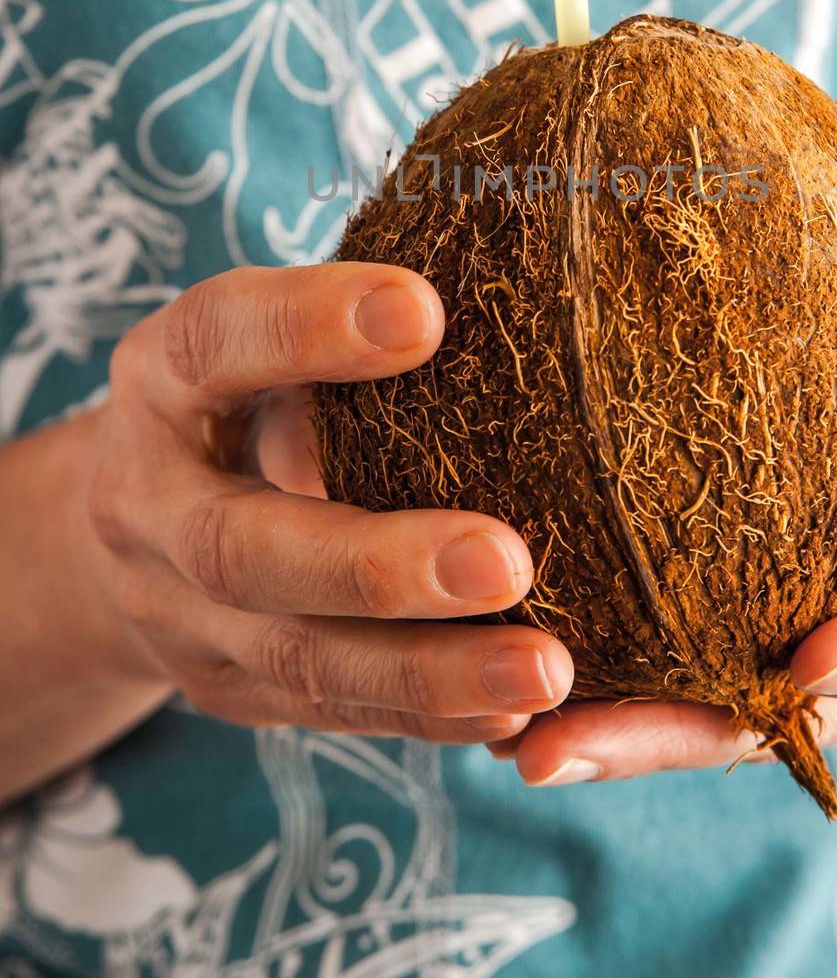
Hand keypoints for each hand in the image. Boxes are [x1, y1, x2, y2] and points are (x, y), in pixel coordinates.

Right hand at [83, 264, 572, 744]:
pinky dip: (428, 712)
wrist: (128, 524)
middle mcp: (149, 502)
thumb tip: (513, 285)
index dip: (307, 326)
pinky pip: (330, 713)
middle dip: (375, 566)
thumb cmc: (247, 394)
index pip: (215, 341)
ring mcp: (178, 614)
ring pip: (293, 659)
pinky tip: (518, 711)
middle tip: (508, 561)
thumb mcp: (267, 338)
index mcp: (161, 379)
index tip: (426, 312)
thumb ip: (352, 324)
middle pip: (240, 548)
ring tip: (546, 669)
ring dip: (427, 670)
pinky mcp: (228, 690)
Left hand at [489, 120, 836, 787]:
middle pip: (783, 715)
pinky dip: (622, 673)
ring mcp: (835, 657)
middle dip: (667, 735)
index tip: (814, 656)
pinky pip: (696, 666)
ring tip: (502, 733)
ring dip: (620, 729)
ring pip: (722, 714)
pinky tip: (509, 653)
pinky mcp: (776, 633)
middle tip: (547, 745)